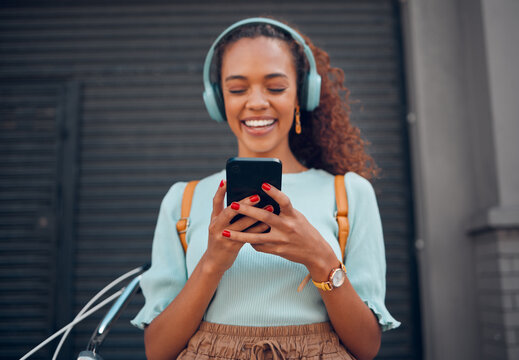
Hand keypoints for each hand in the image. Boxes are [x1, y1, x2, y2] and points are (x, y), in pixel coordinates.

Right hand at [205, 180, 270, 273]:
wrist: (215, 262)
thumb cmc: (222, 239)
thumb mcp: (220, 225)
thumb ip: (228, 214)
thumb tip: (245, 199)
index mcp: (214, 218)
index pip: (216, 201)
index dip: (220, 191)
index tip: (226, 180)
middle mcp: (216, 226)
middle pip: (230, 211)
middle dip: (244, 203)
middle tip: (258, 196)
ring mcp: (223, 236)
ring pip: (241, 223)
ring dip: (256, 215)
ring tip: (269, 207)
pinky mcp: (231, 246)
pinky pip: (248, 236)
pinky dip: (258, 229)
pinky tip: (268, 224)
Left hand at [222, 183, 337, 276]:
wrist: (315, 252)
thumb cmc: (303, 229)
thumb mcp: (296, 217)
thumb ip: (282, 210)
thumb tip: (261, 200)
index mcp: (293, 215)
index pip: (284, 201)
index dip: (274, 192)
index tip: (263, 184)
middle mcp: (287, 227)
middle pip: (264, 217)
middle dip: (247, 211)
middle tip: (232, 204)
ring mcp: (281, 240)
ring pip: (256, 237)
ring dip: (239, 235)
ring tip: (224, 232)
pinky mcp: (277, 250)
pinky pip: (259, 245)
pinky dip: (250, 241)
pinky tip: (241, 238)